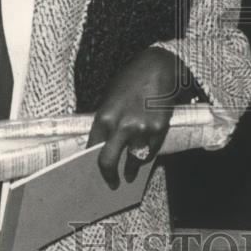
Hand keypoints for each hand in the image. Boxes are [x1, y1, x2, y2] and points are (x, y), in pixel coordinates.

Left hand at [87, 47, 181, 187]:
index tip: (96, 169)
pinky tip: (144, 158)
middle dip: (108, 176)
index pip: (92, 147)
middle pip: (107, 161)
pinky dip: (146, 157)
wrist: (159, 67)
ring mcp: (140, 130)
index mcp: (104, 116)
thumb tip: (105, 140)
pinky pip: (150, 151)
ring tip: (130, 175)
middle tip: (111, 183)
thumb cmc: (132, 79)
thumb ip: (107, 119)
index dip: (93, 160)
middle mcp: (120, 126)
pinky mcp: (159, 130)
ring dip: (131, 170)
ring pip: (133, 160)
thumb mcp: (111, 97)